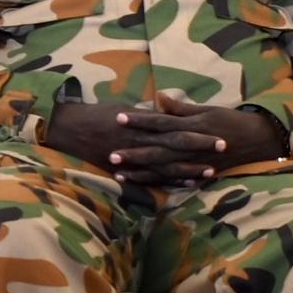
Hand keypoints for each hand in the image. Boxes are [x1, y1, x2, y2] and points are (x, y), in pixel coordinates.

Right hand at [41, 101, 206, 187]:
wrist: (69, 129)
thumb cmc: (95, 116)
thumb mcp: (122, 108)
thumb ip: (145, 113)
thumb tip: (162, 110)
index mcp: (142, 123)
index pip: (176, 127)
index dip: (197, 131)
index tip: (218, 132)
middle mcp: (141, 140)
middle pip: (177, 145)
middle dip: (201, 148)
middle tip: (224, 148)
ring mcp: (134, 157)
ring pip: (168, 165)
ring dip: (190, 169)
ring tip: (210, 171)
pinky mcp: (127, 170)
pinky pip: (152, 178)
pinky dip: (169, 182)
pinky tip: (186, 184)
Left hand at [104, 90, 289, 185]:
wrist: (261, 141)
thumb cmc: (232, 121)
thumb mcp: (208, 110)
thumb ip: (182, 108)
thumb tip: (159, 97)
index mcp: (193, 125)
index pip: (161, 121)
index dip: (140, 120)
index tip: (118, 118)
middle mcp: (193, 145)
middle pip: (158, 149)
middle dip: (134, 153)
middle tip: (110, 155)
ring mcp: (196, 162)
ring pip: (164, 169)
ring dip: (142, 172)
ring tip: (118, 175)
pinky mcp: (201, 174)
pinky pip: (177, 181)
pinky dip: (161, 184)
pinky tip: (142, 186)